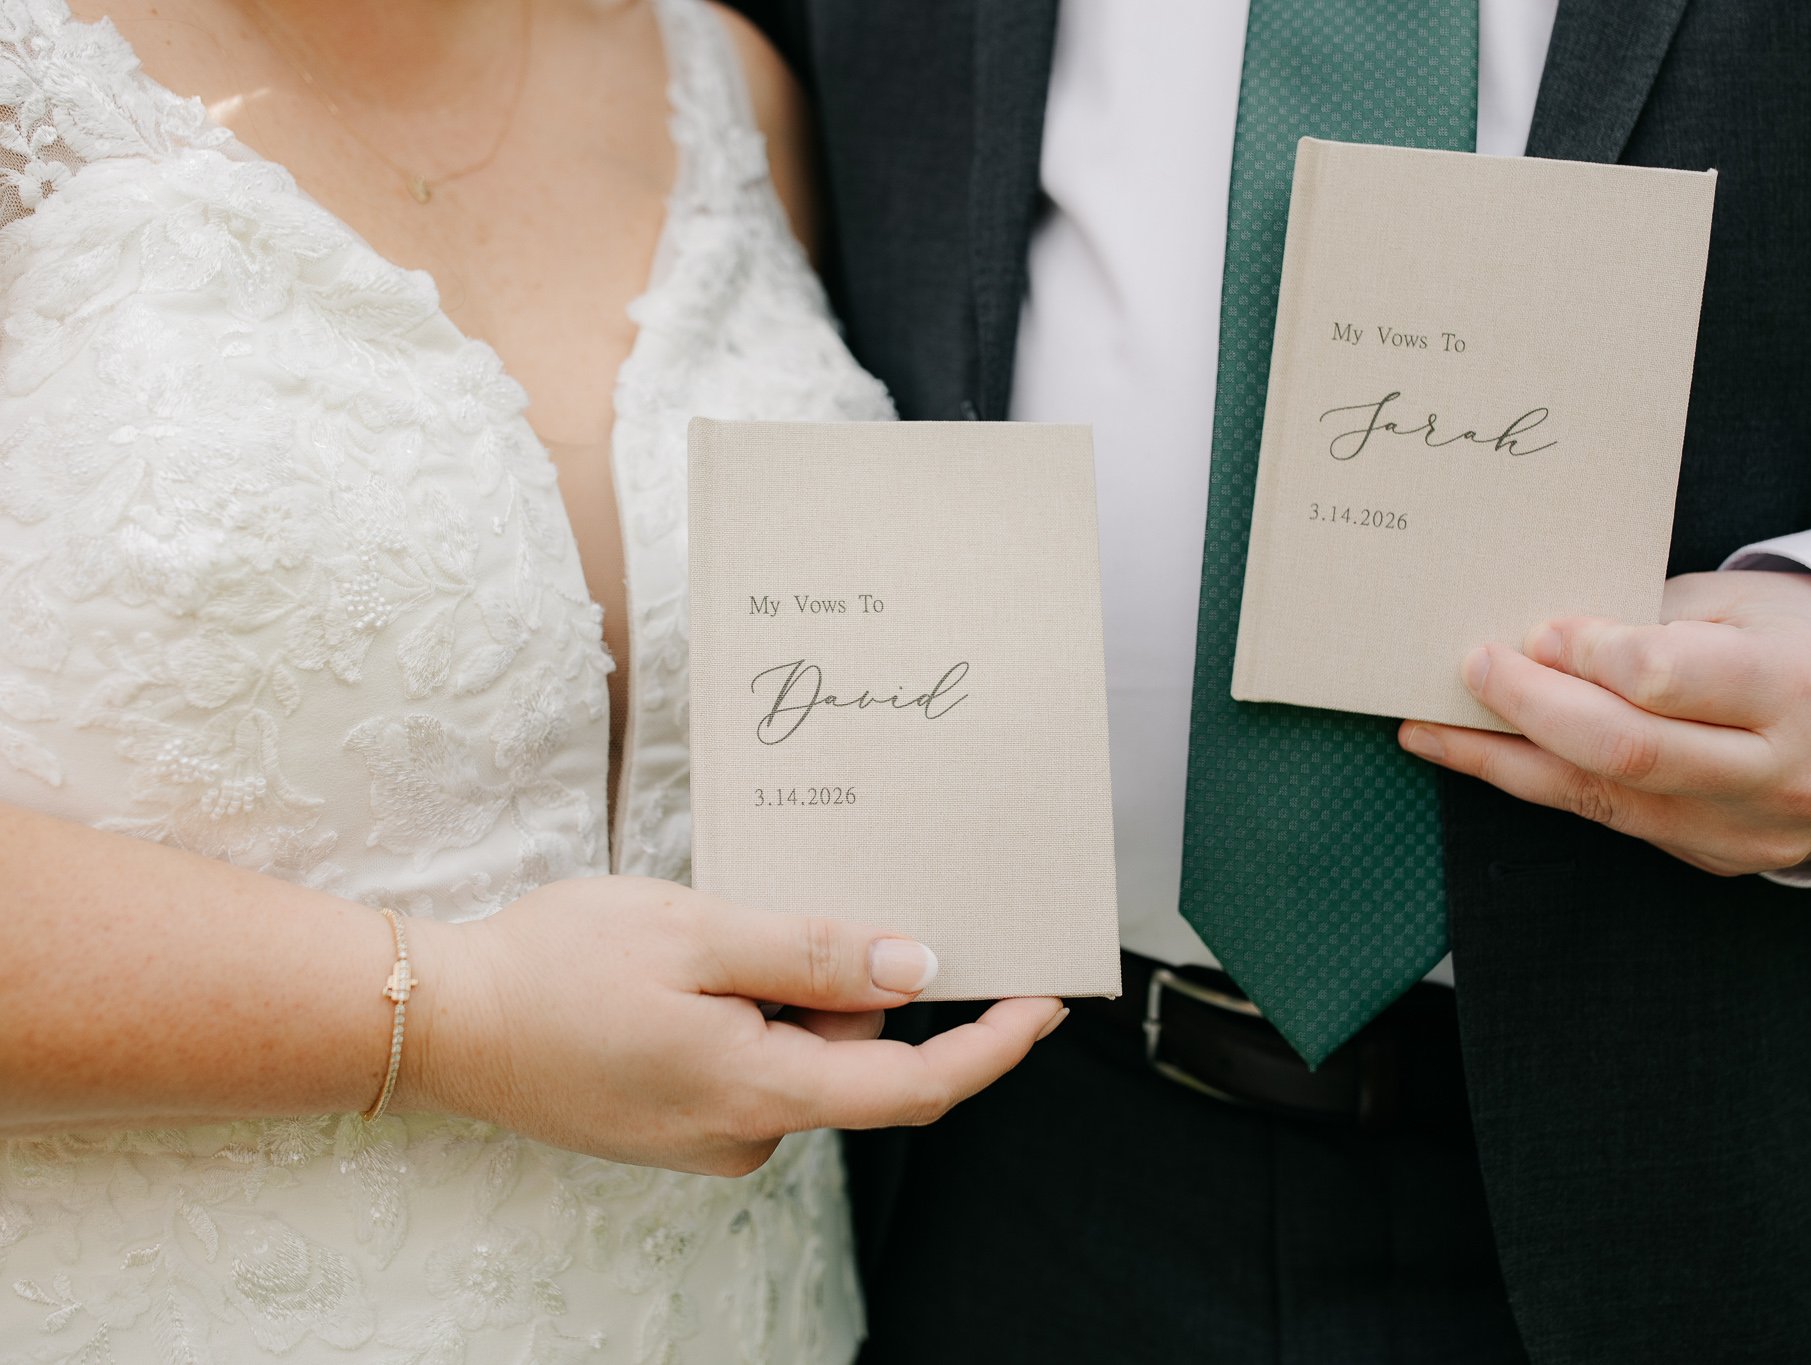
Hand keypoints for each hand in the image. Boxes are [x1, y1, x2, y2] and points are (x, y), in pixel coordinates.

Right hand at [402, 877, 1063, 1175]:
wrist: (440, 1020)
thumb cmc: (556, 968)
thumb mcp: (698, 933)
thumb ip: (817, 954)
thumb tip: (919, 969)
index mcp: (760, 1093)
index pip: (916, 1088)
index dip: (991, 1047)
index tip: (1046, 1005)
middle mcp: (745, 1134)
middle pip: (853, 1057)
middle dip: (843, 981)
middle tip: (776, 909)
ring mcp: (708, 1134)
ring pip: (800, 1053)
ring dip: (783, 989)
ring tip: (704, 937)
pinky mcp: (679, 1120)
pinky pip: (753, 1060)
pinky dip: (747, 1010)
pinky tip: (683, 971)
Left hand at [1397, 570, 1810, 876]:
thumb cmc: (1802, 645)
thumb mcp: (1747, 606)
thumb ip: (1652, 620)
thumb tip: (1538, 636)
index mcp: (1796, 688)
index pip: (1666, 679)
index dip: (1588, 655)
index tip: (1536, 631)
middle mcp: (1777, 771)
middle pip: (1626, 750)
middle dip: (1531, 708)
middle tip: (1470, 667)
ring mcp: (1746, 830)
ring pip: (1602, 798)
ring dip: (1503, 760)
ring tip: (1431, 726)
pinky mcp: (1714, 859)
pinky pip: (1610, 820)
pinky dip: (1539, 784)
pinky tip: (1482, 756)